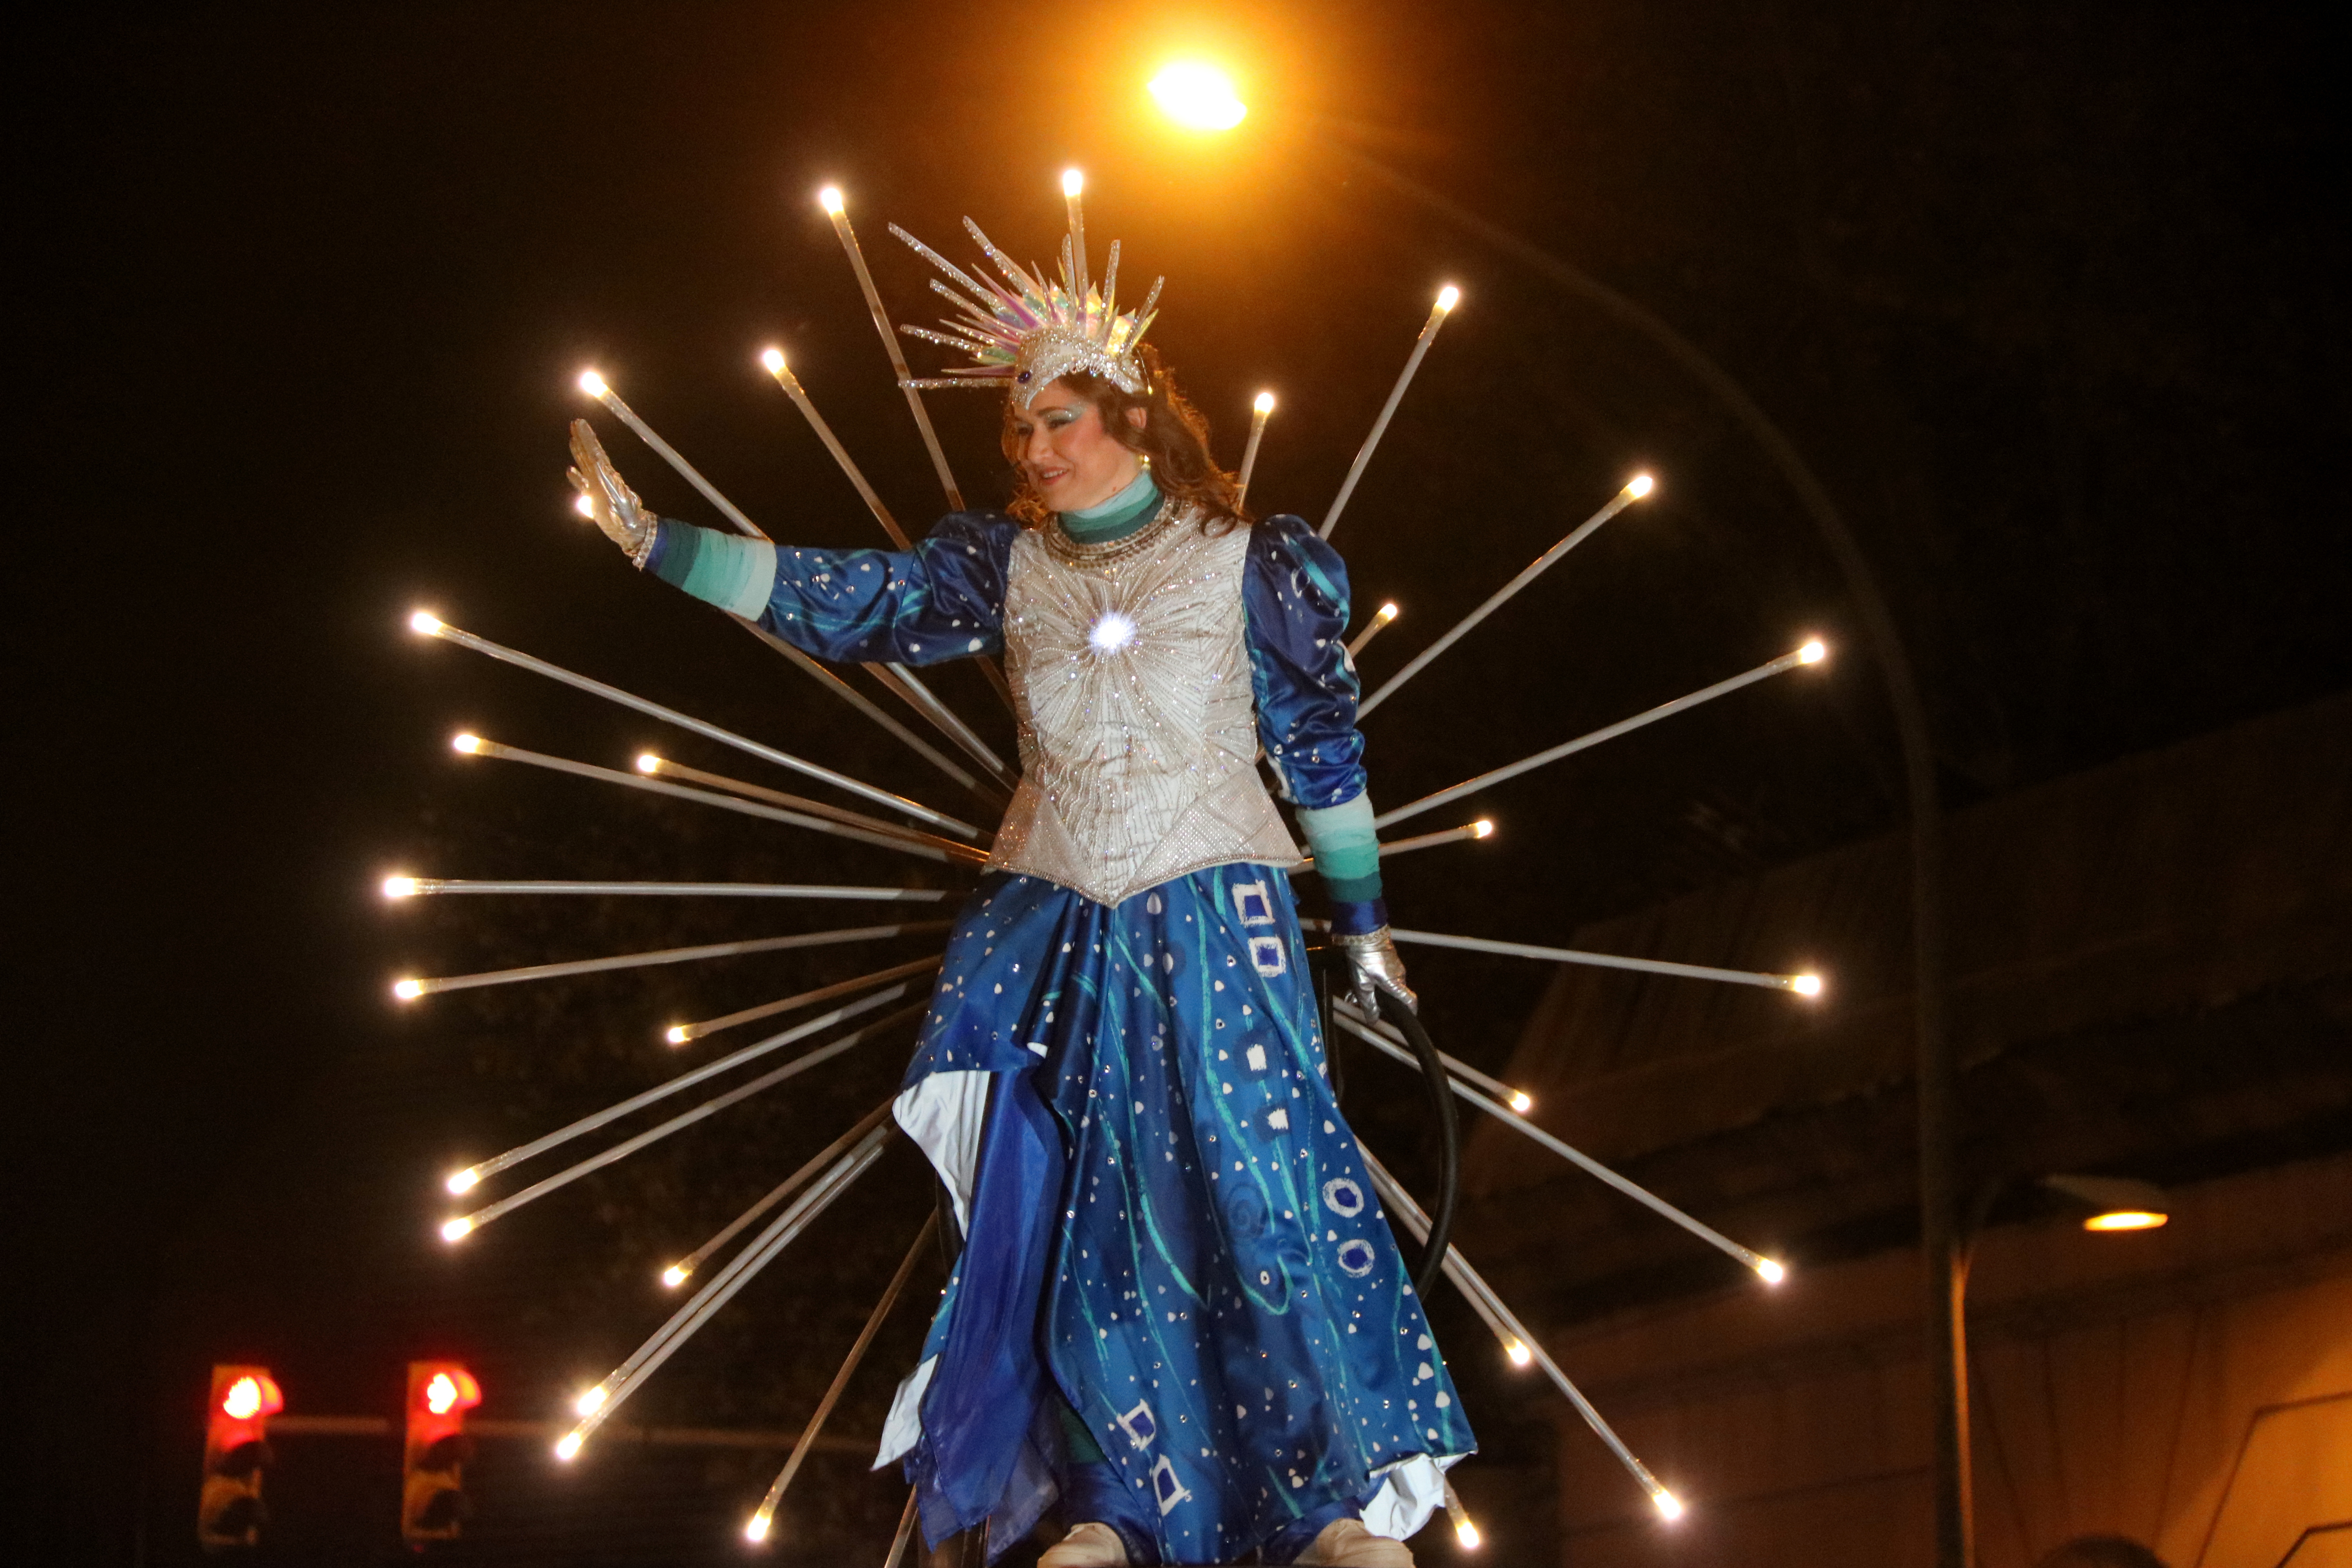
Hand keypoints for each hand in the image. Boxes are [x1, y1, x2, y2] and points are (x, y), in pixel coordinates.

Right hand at [568, 419, 657, 565]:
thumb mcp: (621, 503)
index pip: (596, 453)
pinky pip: (582, 485)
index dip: (588, 438)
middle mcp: (602, 479)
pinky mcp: (594, 498)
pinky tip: (569, 470)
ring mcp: (597, 487)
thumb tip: (601, 467)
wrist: (631, 531)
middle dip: (583, 438)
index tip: (581, 424)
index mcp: (608, 477)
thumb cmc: (628, 519)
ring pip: (585, 465)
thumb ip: (608, 484)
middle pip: (590, 454)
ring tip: (572, 438)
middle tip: (575, 422)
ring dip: (579, 452)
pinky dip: (575, 478)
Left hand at [1332, 925, 1415, 1015]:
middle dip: (1378, 1001)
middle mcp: (1399, 975)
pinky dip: (1371, 979)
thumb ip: (1368, 1004)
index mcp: (1395, 984)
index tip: (1405, 1017)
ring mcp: (1395, 965)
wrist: (1362, 932)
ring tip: (1351, 993)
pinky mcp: (1389, 958)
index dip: (1410, 1011)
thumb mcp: (1362, 985)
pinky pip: (1382, 973)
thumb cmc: (1363, 958)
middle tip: (1359, 1003)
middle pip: (1393, 994)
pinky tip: (1355, 980)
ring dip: (1370, 990)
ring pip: (1385, 983)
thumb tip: (1373, 1020)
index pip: (1410, 1001)